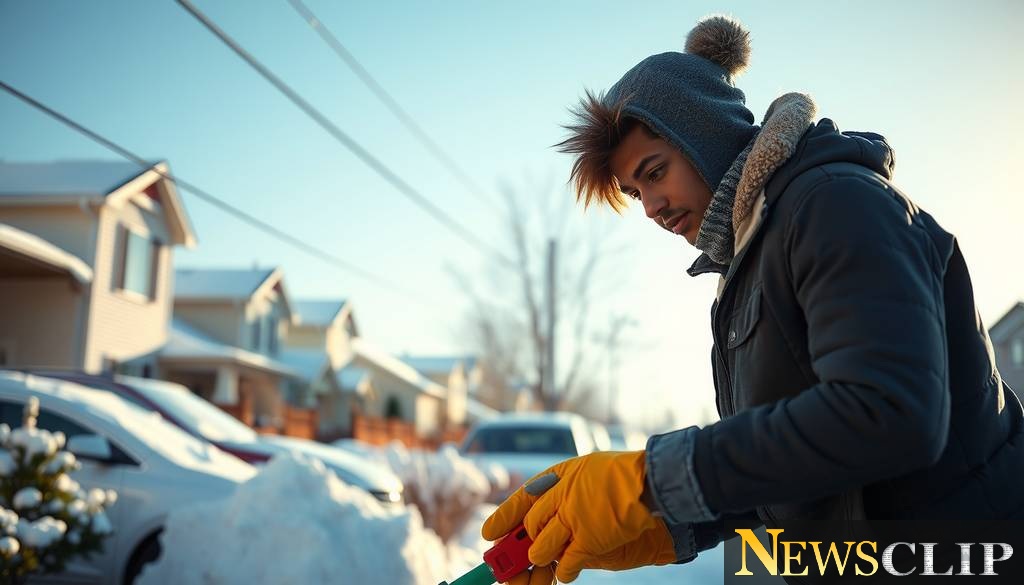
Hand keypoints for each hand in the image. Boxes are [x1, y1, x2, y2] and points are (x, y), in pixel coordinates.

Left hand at [482, 451, 662, 582]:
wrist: (649, 482)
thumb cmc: (620, 477)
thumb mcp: (583, 473)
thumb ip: (562, 492)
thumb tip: (539, 516)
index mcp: (557, 477)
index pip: (522, 499)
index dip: (504, 518)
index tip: (489, 534)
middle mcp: (559, 497)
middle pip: (529, 528)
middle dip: (520, 547)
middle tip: (511, 563)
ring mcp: (571, 519)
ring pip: (540, 548)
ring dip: (541, 559)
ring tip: (541, 564)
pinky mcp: (586, 540)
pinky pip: (564, 564)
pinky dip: (562, 571)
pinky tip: (563, 571)